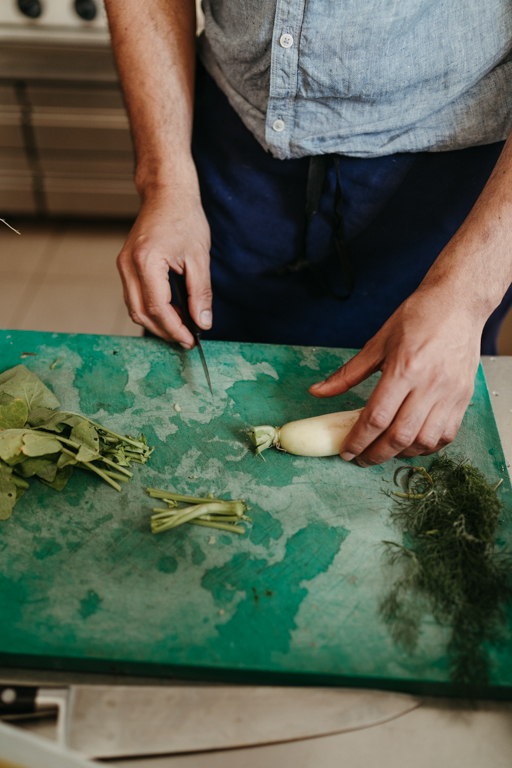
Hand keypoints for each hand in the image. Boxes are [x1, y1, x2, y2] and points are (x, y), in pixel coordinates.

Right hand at [117, 189, 211, 346]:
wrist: (167, 194)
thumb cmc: (184, 218)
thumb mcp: (200, 258)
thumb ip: (200, 293)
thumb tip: (202, 322)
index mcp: (147, 261)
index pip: (158, 308)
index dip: (174, 329)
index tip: (190, 340)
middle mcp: (128, 265)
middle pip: (141, 313)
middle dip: (164, 331)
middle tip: (186, 340)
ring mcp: (123, 265)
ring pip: (134, 307)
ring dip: (156, 322)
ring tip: (180, 328)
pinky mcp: (125, 264)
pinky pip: (133, 296)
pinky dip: (150, 309)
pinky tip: (170, 312)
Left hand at [309, 289, 483, 465]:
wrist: (458, 303)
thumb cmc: (418, 317)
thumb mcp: (377, 343)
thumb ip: (348, 374)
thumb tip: (318, 392)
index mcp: (404, 368)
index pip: (376, 417)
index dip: (358, 440)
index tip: (346, 452)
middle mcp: (430, 384)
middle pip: (400, 436)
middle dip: (376, 454)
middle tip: (361, 458)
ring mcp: (450, 393)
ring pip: (424, 441)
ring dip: (401, 454)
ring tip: (384, 451)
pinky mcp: (464, 397)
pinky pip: (446, 435)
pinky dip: (427, 447)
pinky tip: (411, 444)